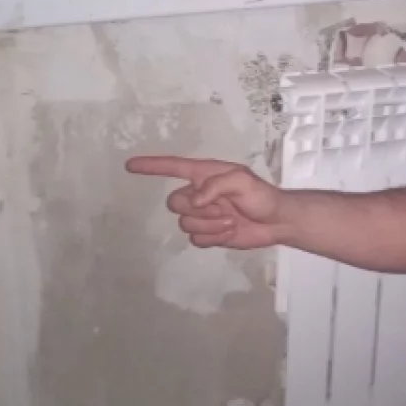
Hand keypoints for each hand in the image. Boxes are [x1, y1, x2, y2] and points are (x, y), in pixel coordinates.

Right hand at [126, 156, 286, 249]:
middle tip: (223, 209)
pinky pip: (195, 240)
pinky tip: (228, 233)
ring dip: (209, 225)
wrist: (275, 221)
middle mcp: (199, 194)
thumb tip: (195, 200)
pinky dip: (212, 238)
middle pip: (175, 202)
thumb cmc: (260, 195)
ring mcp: (202, 215)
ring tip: (231, 221)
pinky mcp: (208, 234)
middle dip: (198, 210)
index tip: (130, 165)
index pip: (172, 168)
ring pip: (185, 224)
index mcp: (204, 175)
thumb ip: (215, 185)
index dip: (151, 166)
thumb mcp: (242, 180)